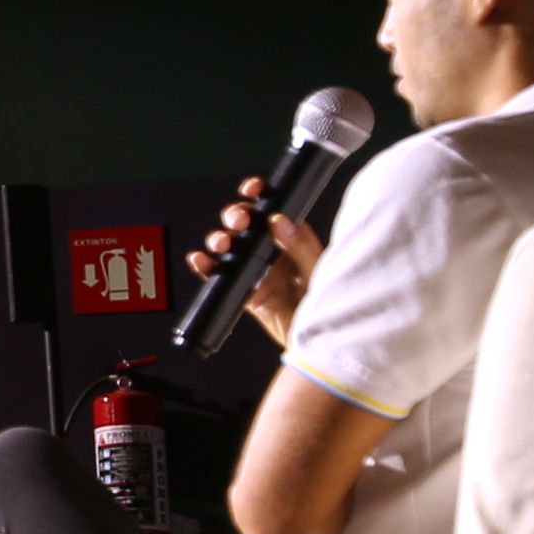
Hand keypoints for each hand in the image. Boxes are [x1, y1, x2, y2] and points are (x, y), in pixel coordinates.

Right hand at [189, 174, 326, 343]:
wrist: (324, 344)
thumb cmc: (332, 305)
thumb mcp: (320, 271)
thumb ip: (301, 246)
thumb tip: (280, 221)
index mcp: (295, 239)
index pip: (274, 208)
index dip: (260, 194)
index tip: (252, 189)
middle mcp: (274, 251)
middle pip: (246, 224)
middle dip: (236, 216)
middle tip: (238, 222)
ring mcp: (258, 271)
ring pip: (231, 247)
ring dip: (220, 239)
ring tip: (222, 244)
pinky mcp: (247, 292)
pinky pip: (222, 277)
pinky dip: (208, 267)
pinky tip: (200, 261)